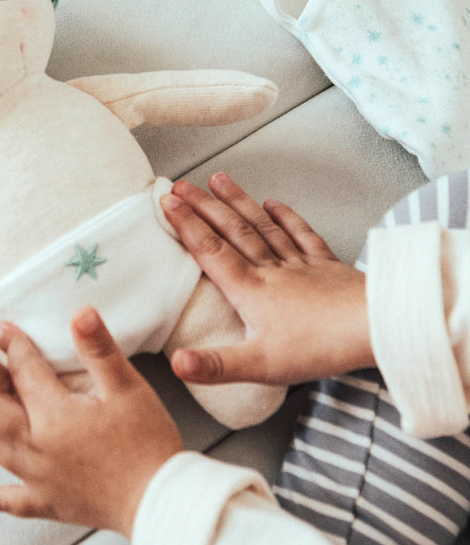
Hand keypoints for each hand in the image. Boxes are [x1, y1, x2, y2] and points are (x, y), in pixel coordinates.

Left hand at [0, 307, 182, 537]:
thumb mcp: (128, 388)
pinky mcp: (44, 502)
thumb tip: (80, 313)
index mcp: (55, 415)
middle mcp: (36, 446)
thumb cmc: (147, 444)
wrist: (159, 501)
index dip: (12, 346)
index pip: (23, 371)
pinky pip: (0, 500)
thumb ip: (99, 349)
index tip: (0, 329)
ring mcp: (36, 478)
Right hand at [161, 173, 374, 385]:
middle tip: (182, 184)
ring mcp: (300, 264)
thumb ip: (215, 364)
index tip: (167, 201)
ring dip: (238, 202)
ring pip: (261, 226)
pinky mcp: (326, 266)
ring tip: (219, 180)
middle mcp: (271, 269)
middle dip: (204, 205)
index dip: (187, 224)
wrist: (378, 327)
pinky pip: (301, 235)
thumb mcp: (260, 365)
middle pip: (232, 230)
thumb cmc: (320, 347)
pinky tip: (274, 204)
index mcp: (250, 290)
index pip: (210, 250)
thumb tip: (176, 363)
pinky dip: (286, 217)